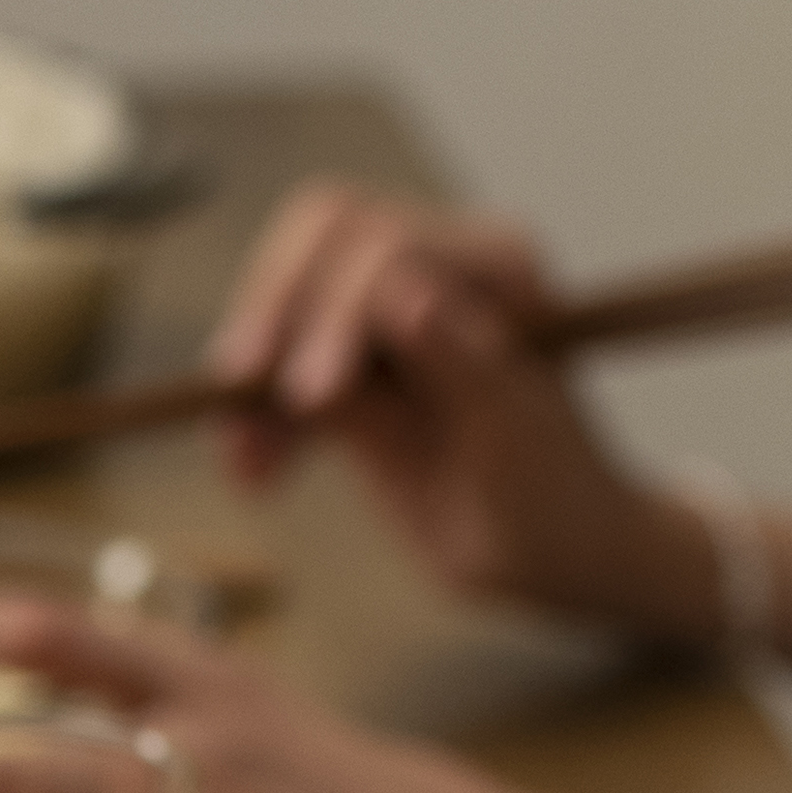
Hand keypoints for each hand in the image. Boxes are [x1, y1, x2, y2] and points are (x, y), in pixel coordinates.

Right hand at [206, 189, 727, 642]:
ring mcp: (387, 311)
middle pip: (319, 240)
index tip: (312, 398)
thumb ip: (461, 361)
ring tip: (246, 464)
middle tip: (238, 397)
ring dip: (250, 376)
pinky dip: (253, 413)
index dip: (336, 311)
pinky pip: (277, 365)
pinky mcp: (348, 363)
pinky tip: (253, 472)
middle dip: (271, 315)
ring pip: (283, 297)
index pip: (386, 246)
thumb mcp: (516, 439)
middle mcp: (437, 267)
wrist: (550, 552)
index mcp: (495, 267)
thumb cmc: (552, 499)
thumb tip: (403, 296)